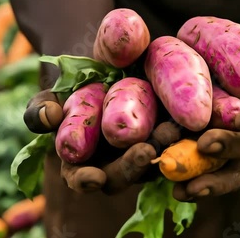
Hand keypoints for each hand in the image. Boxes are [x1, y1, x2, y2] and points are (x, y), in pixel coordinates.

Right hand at [24, 90, 180, 193]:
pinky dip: (185, 131)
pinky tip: (193, 120)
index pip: (81, 178)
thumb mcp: (59, 88)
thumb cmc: (77, 78)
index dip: (85, 181)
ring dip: (164, 148)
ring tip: (171, 129)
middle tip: (145, 151)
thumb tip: (47, 117)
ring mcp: (146, 149)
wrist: (111, 57)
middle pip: (125, 174)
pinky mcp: (172, 134)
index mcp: (84, 159)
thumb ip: (46, 103)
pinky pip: (180, 138)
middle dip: (134, 165)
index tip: (94, 178)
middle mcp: (116, 160)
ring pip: (156, 157)